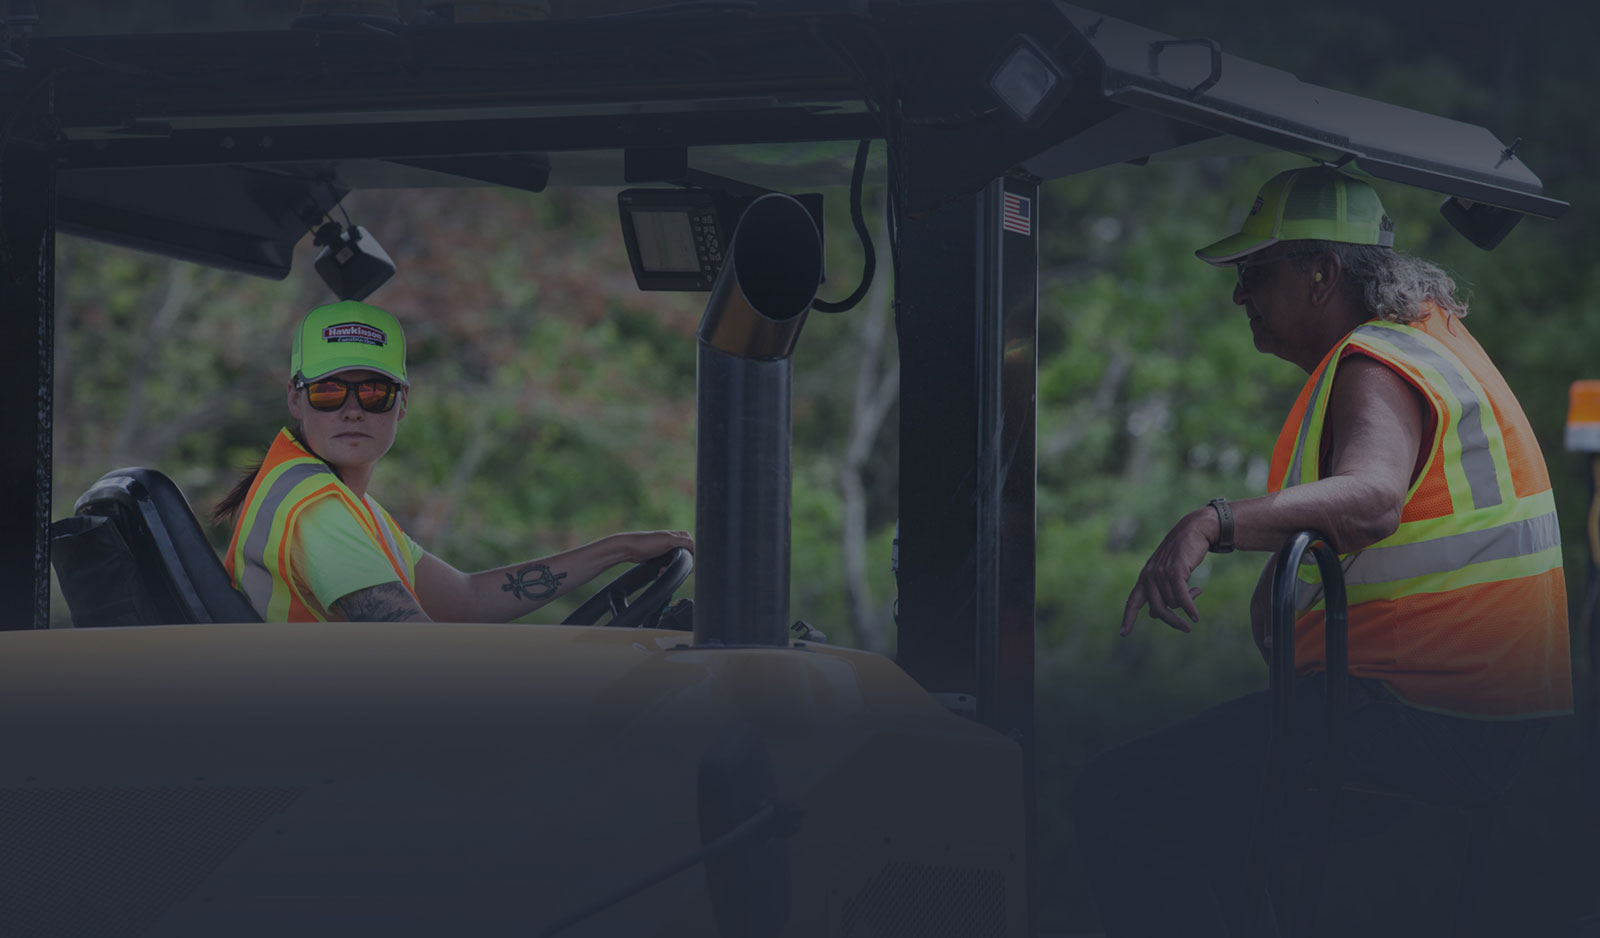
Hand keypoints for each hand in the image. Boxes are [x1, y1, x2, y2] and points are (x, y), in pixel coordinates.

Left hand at [614, 530, 693, 563]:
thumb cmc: (647, 542)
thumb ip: (685, 542)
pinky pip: (668, 566)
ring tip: (662, 570)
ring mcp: (666, 550)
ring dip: (671, 568)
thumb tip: (697, 547)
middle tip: (672, 568)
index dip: (692, 555)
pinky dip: (665, 570)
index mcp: (678, 535)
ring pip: (676, 562)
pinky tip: (659, 571)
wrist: (628, 549)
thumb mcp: (668, 540)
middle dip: (680, 564)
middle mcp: (673, 542)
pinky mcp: (660, 557)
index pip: (693, 546)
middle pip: (686, 556)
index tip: (688, 564)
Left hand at [1120, 508, 1216, 636]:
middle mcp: (1149, 576)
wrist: (1194, 530)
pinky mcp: (1175, 571)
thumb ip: (1160, 592)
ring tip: (1197, 591)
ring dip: (1188, 604)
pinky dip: (1189, 608)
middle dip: (1172, 621)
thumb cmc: (1181, 554)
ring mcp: (1161, 573)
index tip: (1123, 633)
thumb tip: (1153, 615)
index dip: (1128, 618)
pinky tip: (1195, 616)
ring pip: (1172, 603)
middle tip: (1186, 629)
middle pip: (1157, 610)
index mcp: (1144, 578)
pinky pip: (1181, 598)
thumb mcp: (1167, 573)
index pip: (1132, 601)